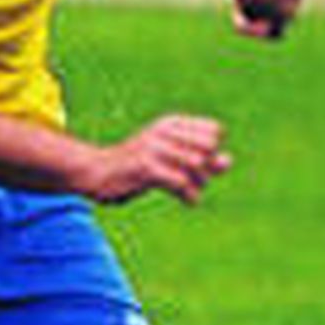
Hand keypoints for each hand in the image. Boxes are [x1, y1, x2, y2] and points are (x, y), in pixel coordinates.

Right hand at [80, 113, 230, 205]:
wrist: (96, 173)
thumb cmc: (137, 167)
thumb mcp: (171, 160)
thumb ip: (202, 160)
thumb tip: (227, 161)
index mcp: (170, 123)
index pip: (214, 131)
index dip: (212, 151)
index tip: (197, 163)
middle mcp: (162, 131)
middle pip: (207, 148)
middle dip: (208, 167)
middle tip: (195, 179)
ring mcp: (153, 148)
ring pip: (196, 164)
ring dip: (200, 183)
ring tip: (191, 191)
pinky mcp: (145, 167)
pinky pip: (181, 181)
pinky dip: (190, 195)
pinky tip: (187, 200)